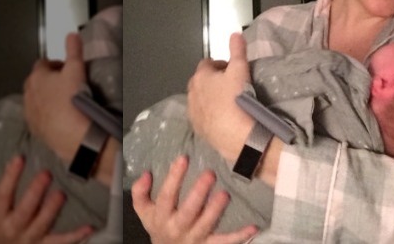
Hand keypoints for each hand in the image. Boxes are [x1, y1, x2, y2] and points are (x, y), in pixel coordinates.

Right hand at [0, 156, 93, 243]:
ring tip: (61, 194)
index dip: (10, 177)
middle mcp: (13, 228)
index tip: (20, 158)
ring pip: (42, 225)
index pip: (3, 195)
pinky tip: (88, 227)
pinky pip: (61, 241)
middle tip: (46, 174)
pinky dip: (75, 236)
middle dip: (34, 193)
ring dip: (51, 210)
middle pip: (23, 211)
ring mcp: (31, 238)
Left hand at [23, 33, 89, 163]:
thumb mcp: (77, 69)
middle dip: (49, 80)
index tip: (67, 67)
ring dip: (47, 97)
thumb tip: (72, 34)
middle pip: (36, 81)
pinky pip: (39, 115)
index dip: (55, 63)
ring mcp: (30, 111)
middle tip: (66, 83)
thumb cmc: (73, 97)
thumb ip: (74, 50)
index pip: (42, 63)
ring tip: (64, 100)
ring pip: (36, 99)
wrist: (71, 133)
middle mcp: (28, 93)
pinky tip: (60, 116)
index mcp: (37, 76)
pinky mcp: (34, 127)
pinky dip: (47, 112)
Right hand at [131, 156, 257, 243]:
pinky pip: (225, 241)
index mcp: (161, 217)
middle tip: (210, 174)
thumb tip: (146, 173)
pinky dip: (240, 235)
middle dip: (198, 193)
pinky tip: (253, 226)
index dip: (174, 177)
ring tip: (225, 194)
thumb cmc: (159, 225)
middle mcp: (177, 228)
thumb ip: (140, 193)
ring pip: (206, 225)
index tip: (183, 158)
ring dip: (215, 210)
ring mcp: (195, 239)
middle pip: (187, 211)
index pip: (166, 195)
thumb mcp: (144, 211)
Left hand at [187, 33, 253, 160]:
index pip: (206, 63)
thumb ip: (238, 50)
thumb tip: (235, 33)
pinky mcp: (197, 128)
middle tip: (230, 84)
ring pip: (199, 99)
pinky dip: (209, 113)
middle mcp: (192, 93)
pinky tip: (223, 117)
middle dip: (212, 80)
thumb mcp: (241, 69)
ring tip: (227, 101)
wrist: (236, 134)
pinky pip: (202, 115)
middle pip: (200, 81)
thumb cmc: (237, 98)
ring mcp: (193, 112)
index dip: (219, 64)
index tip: (231, 68)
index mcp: (201, 76)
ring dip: (210, 97)